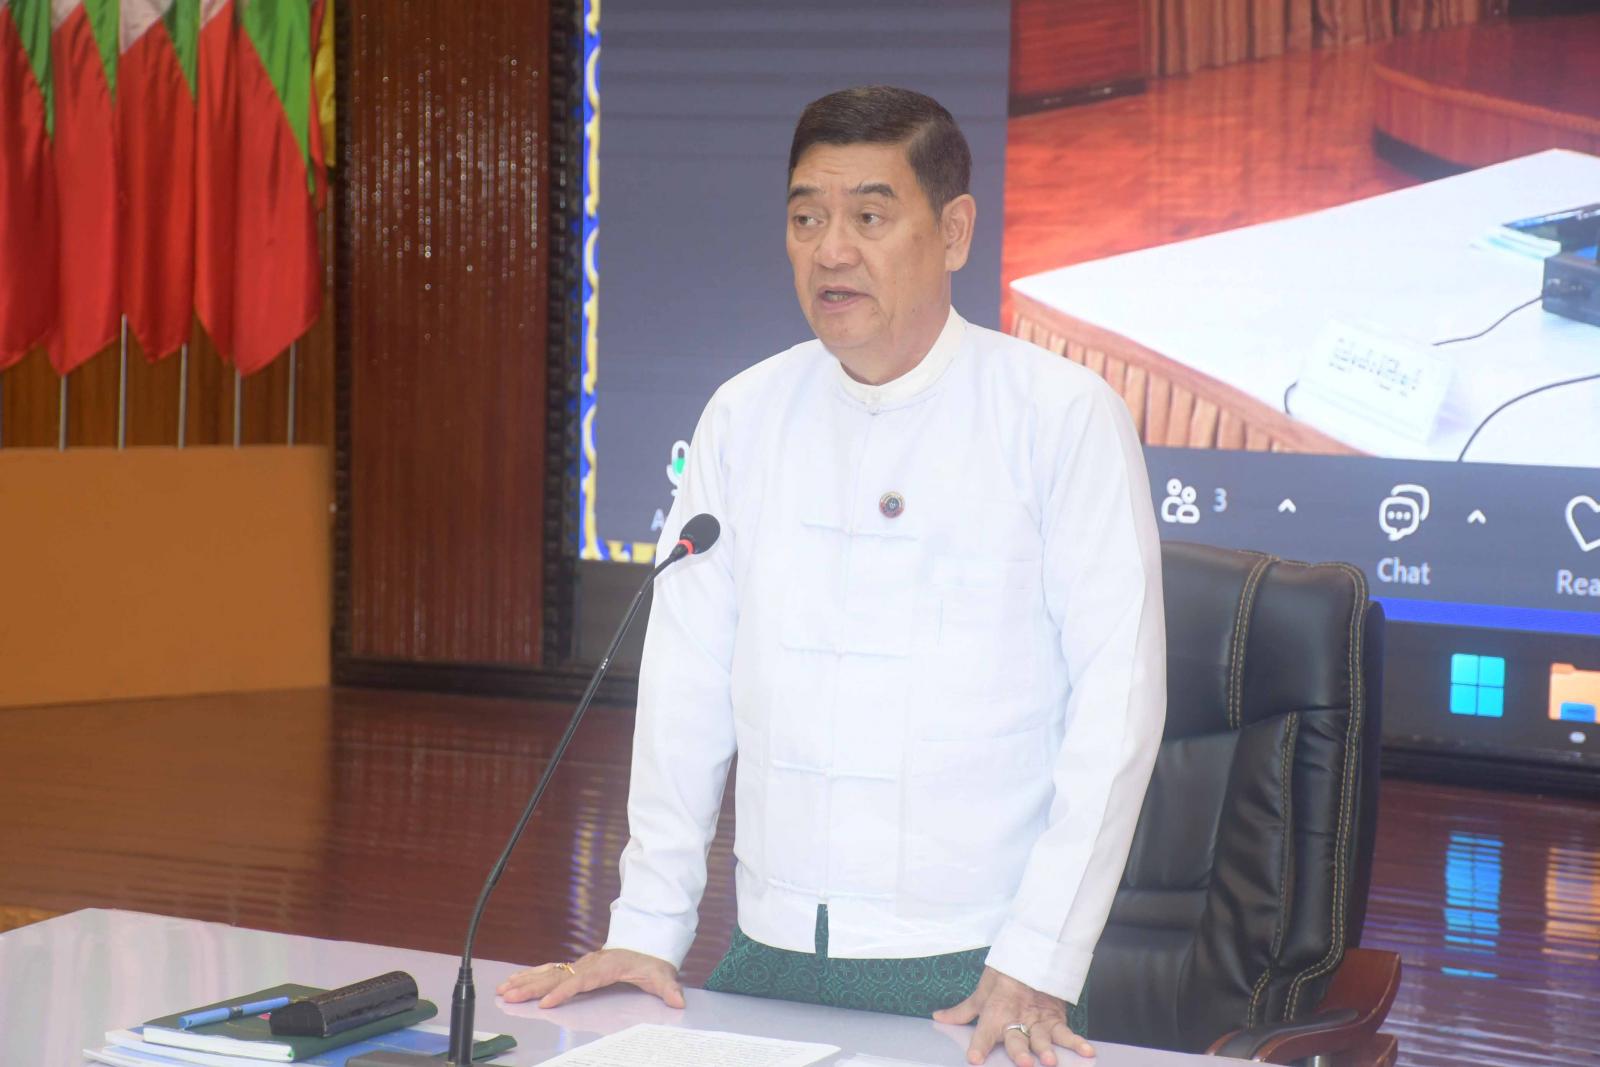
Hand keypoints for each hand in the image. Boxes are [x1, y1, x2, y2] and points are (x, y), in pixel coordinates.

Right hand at [496, 948, 685, 1009]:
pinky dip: (529, 977)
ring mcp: (578, 965)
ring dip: (524, 982)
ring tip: (502, 990)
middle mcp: (587, 964)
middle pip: (555, 976)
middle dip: (531, 987)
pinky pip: (548, 972)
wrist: (646, 943)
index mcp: (604, 967)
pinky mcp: (574, 968)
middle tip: (509, 996)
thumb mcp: (661, 974)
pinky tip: (513, 983)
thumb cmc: (650, 961)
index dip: (563, 991)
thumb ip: (668, 987)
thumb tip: (678, 1000)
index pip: (580, 980)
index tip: (546, 1003)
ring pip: (547, 973)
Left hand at [932, 967, 1093, 1066]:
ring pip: (1042, 1037)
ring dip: (1047, 1049)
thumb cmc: (1004, 974)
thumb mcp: (982, 991)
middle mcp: (1017, 1018)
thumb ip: (963, 1011)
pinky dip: (1078, 1042)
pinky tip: (1088, 1052)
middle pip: (1017, 1038)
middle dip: (1019, 1051)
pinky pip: (1067, 1032)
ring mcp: (1038, 1019)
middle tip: (1023, 1062)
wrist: (1032, 951)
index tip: (974, 1060)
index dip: (979, 1045)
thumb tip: (939, 1017)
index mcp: (996, 1011)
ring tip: (1050, 1061)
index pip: (984, 1031)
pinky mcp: (1055, 1018)